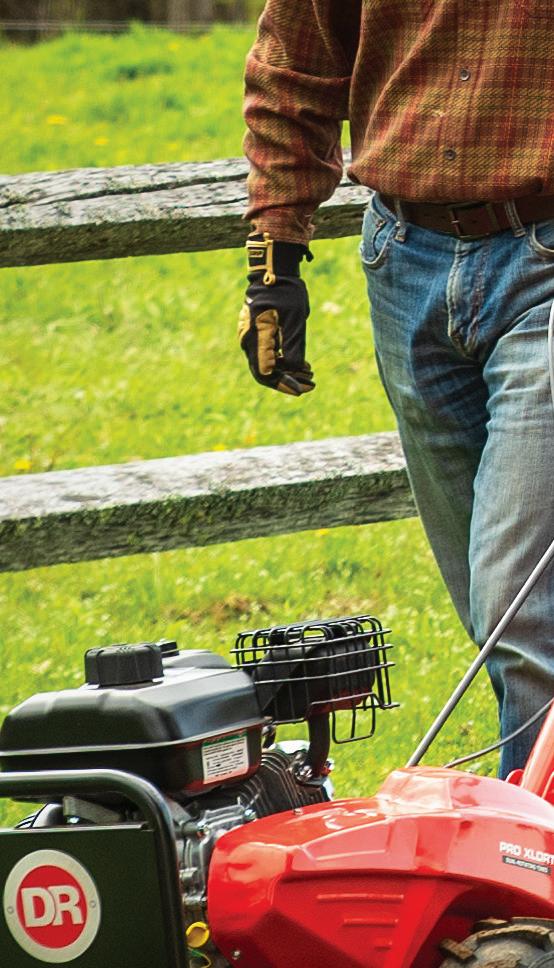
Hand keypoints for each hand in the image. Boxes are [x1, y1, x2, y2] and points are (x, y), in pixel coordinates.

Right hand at [238, 234, 314, 395]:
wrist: (274, 270)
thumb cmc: (287, 293)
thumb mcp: (296, 321)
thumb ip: (294, 347)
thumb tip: (294, 370)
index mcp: (256, 338)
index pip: (266, 373)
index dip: (283, 385)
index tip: (302, 390)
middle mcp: (248, 340)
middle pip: (265, 372)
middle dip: (288, 380)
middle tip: (311, 384)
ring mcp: (250, 336)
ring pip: (266, 364)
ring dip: (288, 371)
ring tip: (310, 373)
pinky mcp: (255, 333)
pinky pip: (266, 353)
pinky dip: (283, 360)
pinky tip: (301, 363)